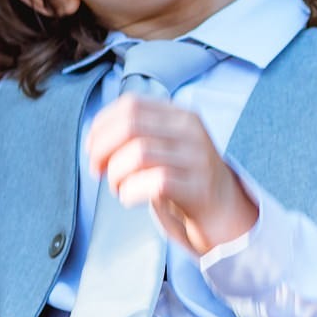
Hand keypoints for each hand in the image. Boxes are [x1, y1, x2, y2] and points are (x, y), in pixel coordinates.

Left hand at [86, 96, 258, 255]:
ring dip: (116, 174)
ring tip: (117, 187)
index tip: (92, 147)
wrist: (225, 212)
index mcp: (180, 115)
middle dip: (102, 149)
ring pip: (138, 154)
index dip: (102, 125)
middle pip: (131, 125)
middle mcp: (191, 131)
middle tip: (98, 169)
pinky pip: (153, 183)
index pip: (131, 104)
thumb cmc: (186, 179)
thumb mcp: (168, 145)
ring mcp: (196, 159)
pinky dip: (131, 192)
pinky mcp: (197, 188)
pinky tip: (130, 198)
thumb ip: (138, 134)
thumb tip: (93, 138)